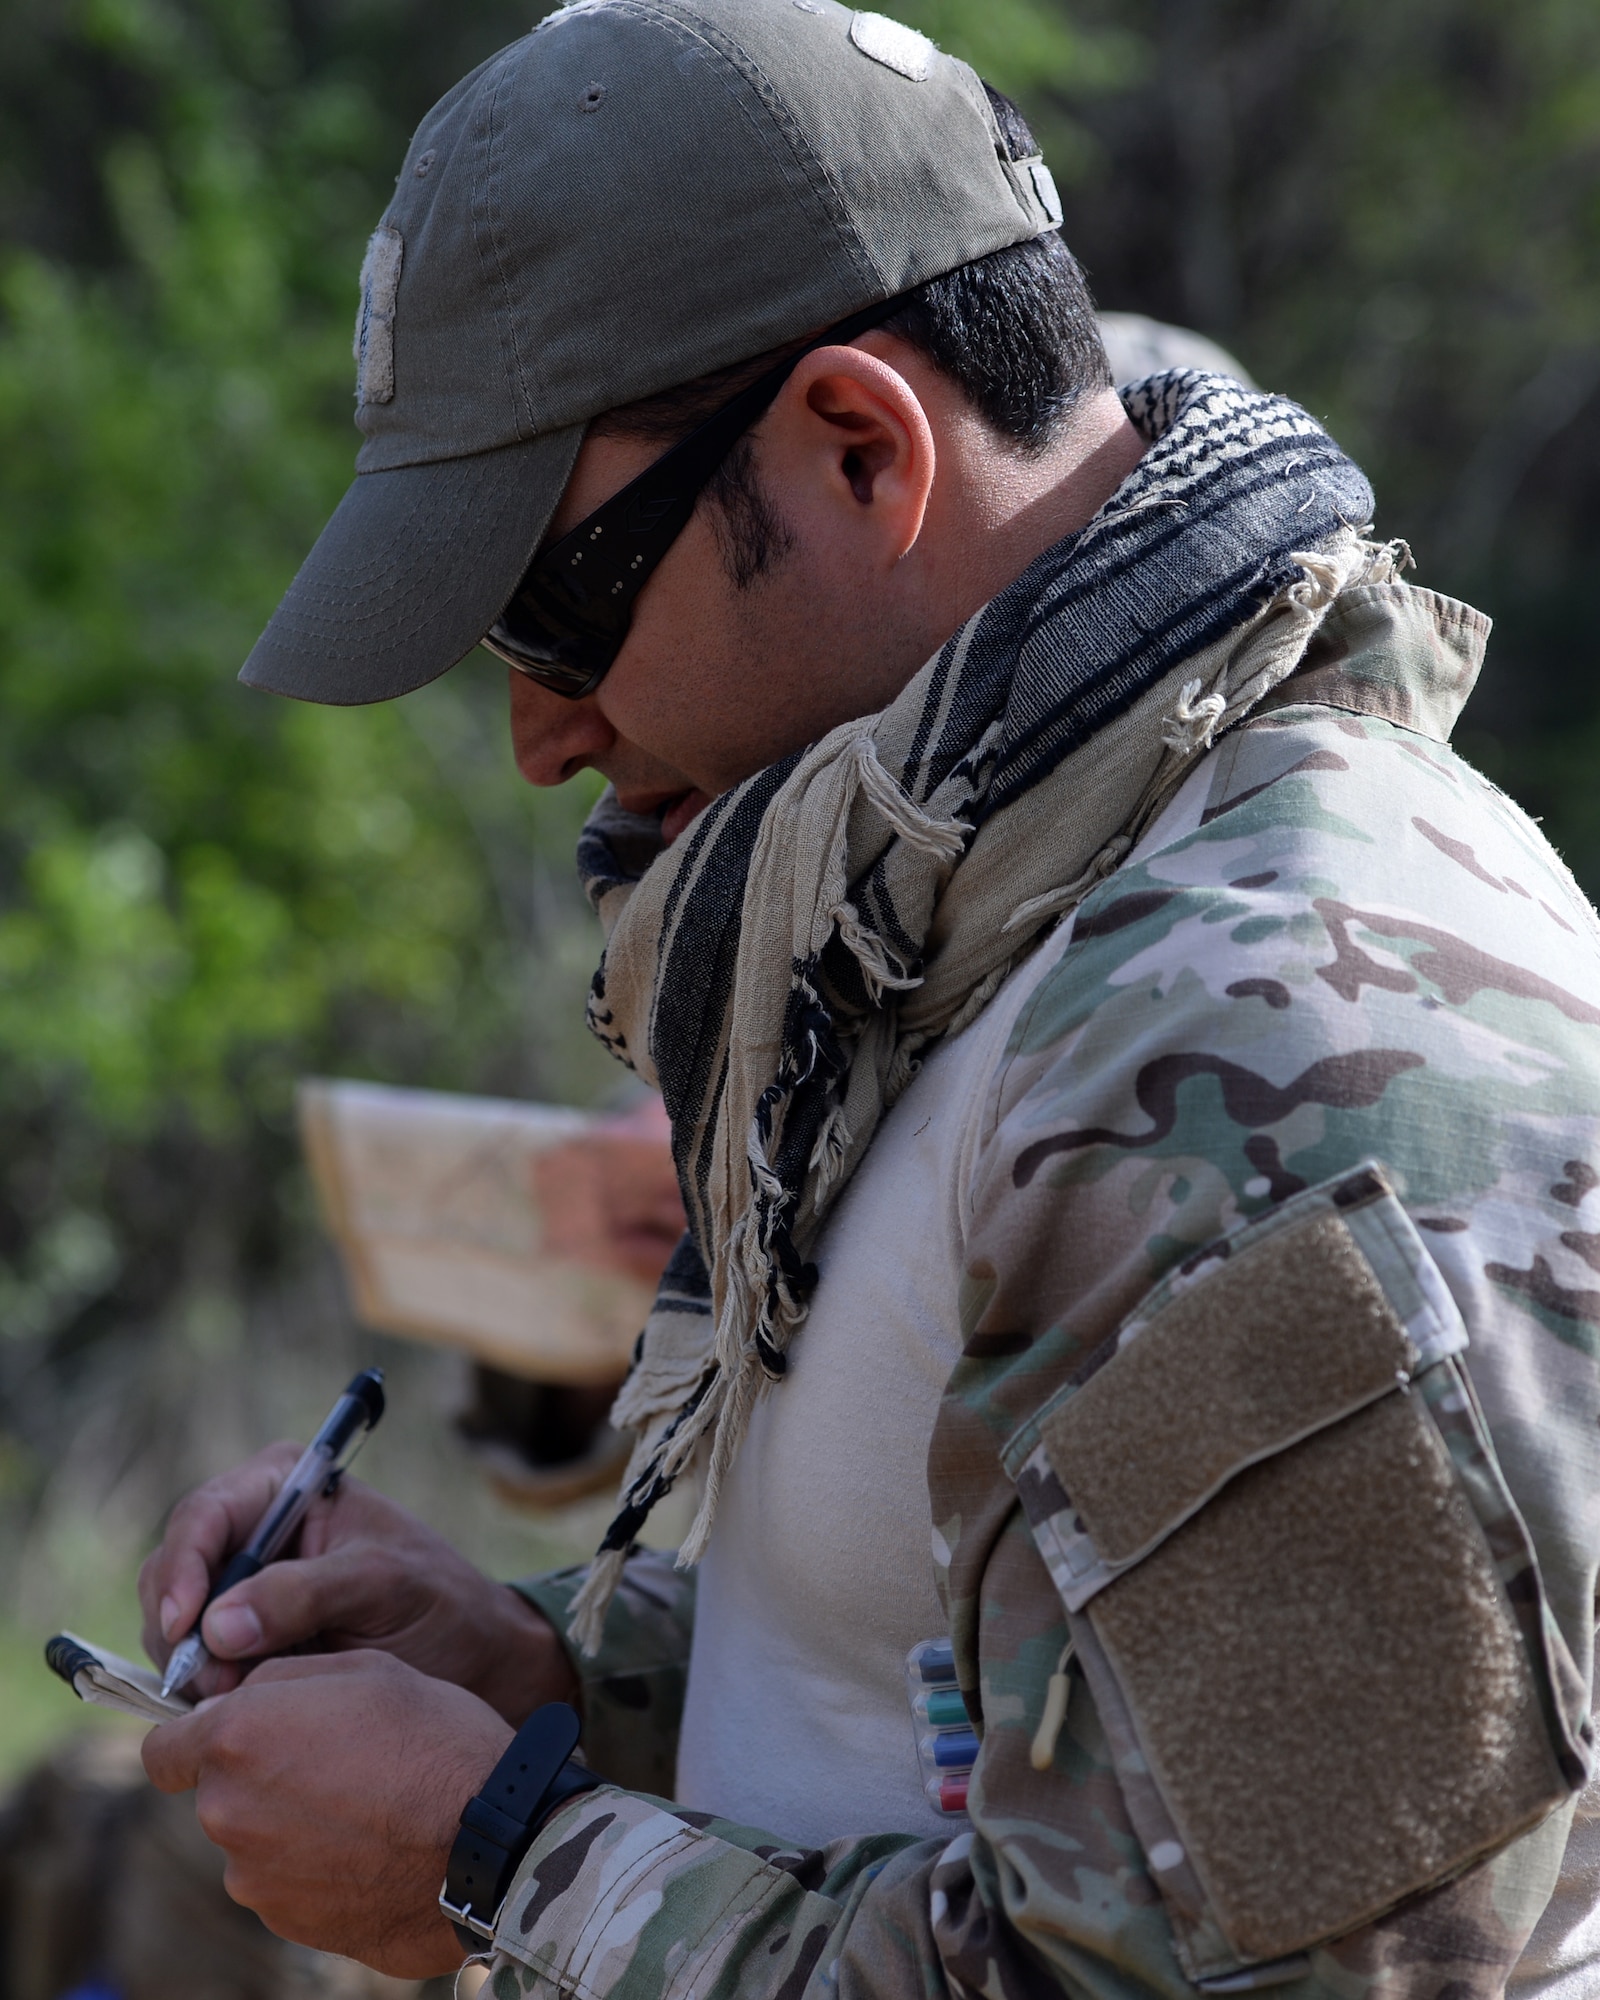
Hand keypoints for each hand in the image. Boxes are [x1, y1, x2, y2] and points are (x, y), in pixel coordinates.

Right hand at [138, 1446, 577, 1718]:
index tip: (184, 1626)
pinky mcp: (245, 1641)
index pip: (204, 1516)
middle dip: (182, 1629)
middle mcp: (255, 1529)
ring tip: (238, 1697)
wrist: (474, 1661)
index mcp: (286, 1486)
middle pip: (175, 1571)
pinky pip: (199, 1663)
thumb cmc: (441, 1605)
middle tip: (214, 1686)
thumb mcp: (382, 1586)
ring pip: (177, 1624)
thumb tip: (216, 1626)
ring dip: (195, 1666)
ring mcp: (245, 1587)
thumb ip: (304, 1596)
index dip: (182, 1569)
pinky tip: (241, 1705)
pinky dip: (208, 1688)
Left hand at [142, 1649, 509, 1976]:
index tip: (237, 1735)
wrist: (489, 1840)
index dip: (194, 1739)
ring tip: (365, 1805)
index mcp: (238, 1737)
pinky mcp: (288, 1924)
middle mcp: (228, 1812)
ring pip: (254, 1840)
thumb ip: (279, 1678)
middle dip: (259, 1776)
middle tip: (334, 1759)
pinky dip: (316, 1865)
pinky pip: (286, 1883)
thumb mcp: (364, 1668)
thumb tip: (236, 1701)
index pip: (162, 1750)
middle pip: (218, 1793)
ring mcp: (255, 1878)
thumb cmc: (433, 1737)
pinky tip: (373, 1845)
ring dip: (289, 1822)